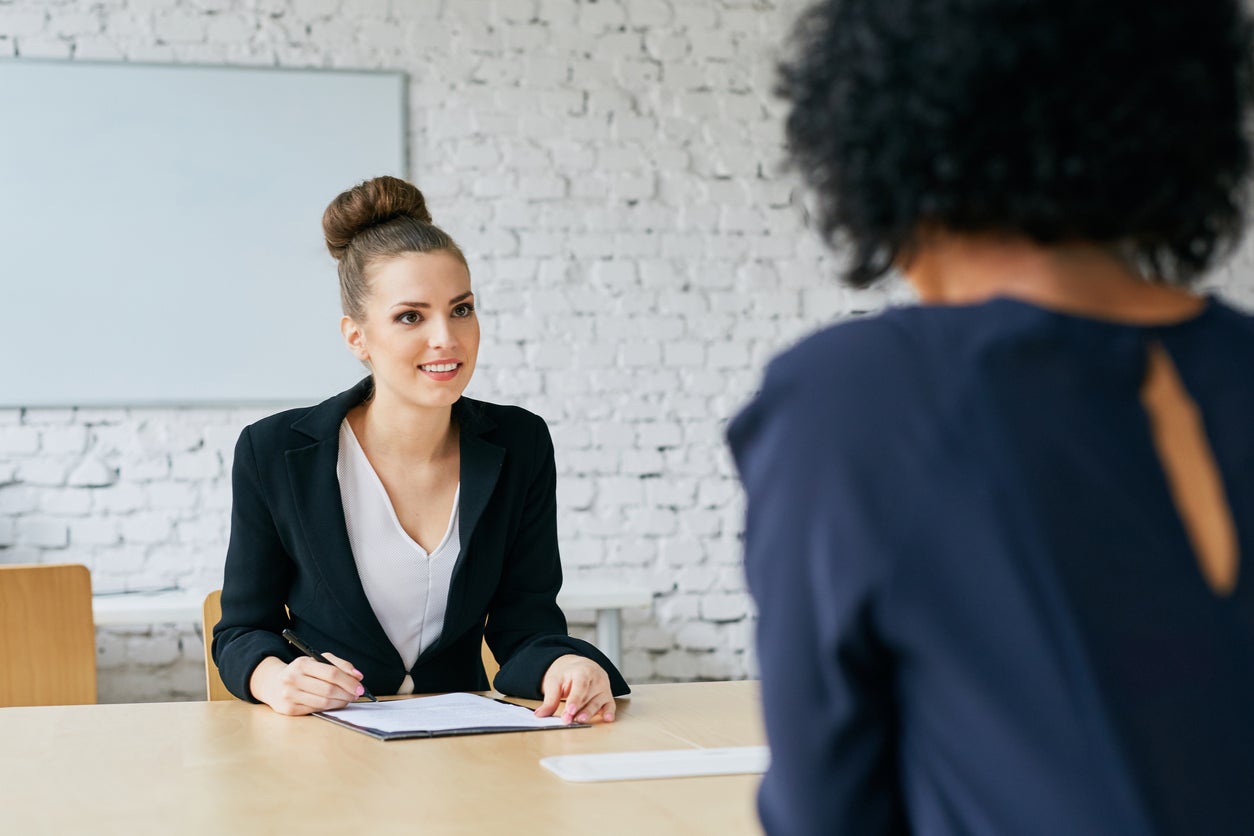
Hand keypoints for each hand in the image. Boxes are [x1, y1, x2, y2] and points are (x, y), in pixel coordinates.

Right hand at [249, 653, 365, 715]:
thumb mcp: (318, 660)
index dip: (349, 681)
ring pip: (323, 702)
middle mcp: (293, 679)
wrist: (274, 683)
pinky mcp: (288, 710)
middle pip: (329, 689)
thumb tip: (358, 676)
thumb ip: (340, 665)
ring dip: (340, 702)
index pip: (331, 673)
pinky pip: (315, 710)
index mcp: (302, 664)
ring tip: (347, 699)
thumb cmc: (302, 671)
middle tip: (356, 694)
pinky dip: (329, 708)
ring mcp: (289, 696)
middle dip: (347, 693)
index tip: (360, 686)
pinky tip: (334, 703)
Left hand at [535, 654, 615, 723]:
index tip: (569, 710)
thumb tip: (540, 714)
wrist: (579, 666)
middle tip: (569, 720)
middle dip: (579, 709)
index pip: (580, 685)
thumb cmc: (567, 674)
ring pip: (598, 702)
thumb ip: (550, 698)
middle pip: (589, 696)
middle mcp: (597, 678)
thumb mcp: (555, 681)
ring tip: (581, 720)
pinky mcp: (608, 697)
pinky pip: (610, 705)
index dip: (575, 699)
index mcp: (583, 671)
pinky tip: (607, 719)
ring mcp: (604, 688)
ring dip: (590, 713)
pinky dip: (609, 712)